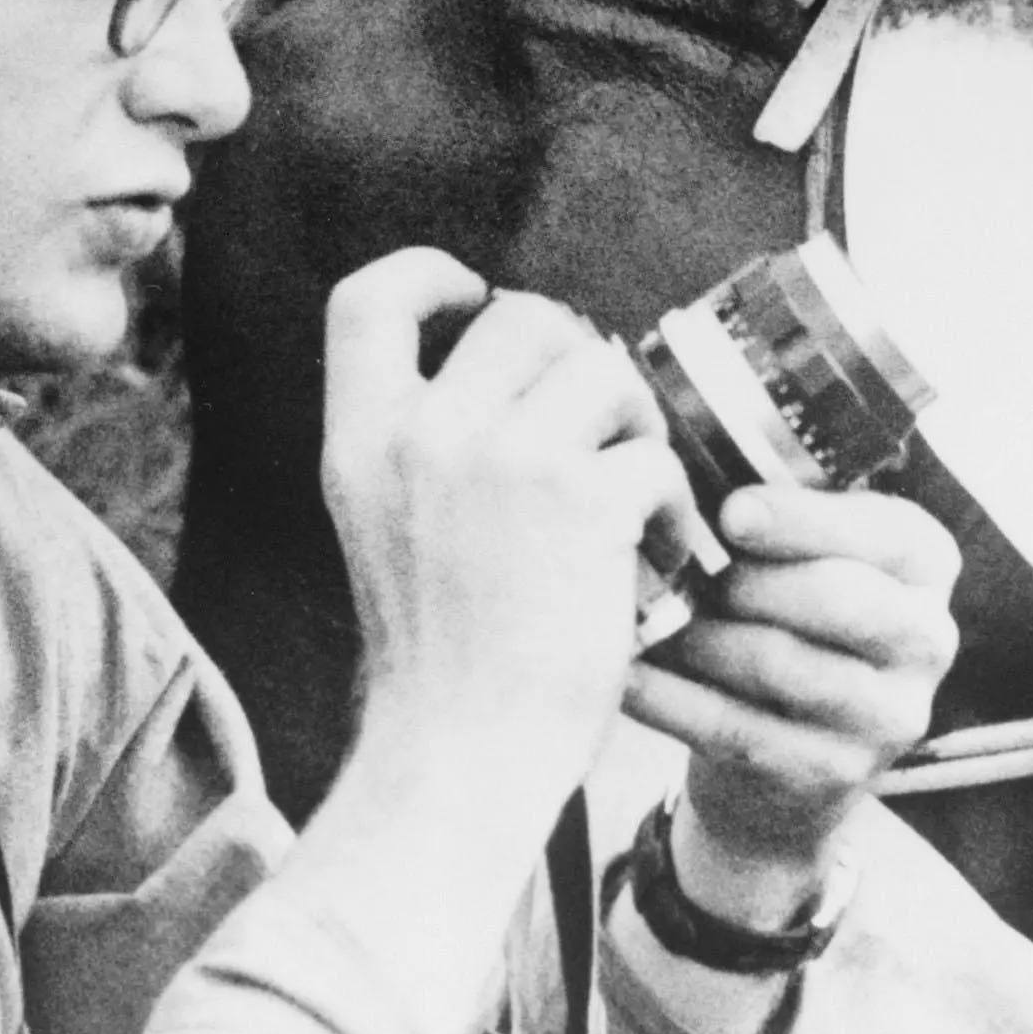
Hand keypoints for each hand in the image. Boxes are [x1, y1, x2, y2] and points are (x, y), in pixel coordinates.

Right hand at [321, 250, 699, 811]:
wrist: (458, 758)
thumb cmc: (438, 662)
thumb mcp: (383, 527)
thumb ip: (423, 443)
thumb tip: (529, 361)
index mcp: (358, 441)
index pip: (369, 298)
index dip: (431, 275)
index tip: (474, 301)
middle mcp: (420, 434)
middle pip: (519, 315)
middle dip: (577, 358)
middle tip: (598, 429)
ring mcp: (500, 462)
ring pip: (603, 369)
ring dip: (636, 426)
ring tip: (636, 499)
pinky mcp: (581, 504)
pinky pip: (654, 456)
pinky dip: (674, 508)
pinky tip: (659, 561)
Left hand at [626, 484, 959, 918]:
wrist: (780, 758)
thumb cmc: (772, 614)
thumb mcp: (794, 554)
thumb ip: (765, 505)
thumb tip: (680, 447)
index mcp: (922, 561)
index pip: (882, 531)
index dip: (803, 521)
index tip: (731, 511)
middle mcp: (927, 637)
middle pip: (840, 598)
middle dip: (746, 580)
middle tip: (672, 566)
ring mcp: (889, 715)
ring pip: (782, 663)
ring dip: (695, 637)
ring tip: (634, 613)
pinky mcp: (835, 774)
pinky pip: (737, 727)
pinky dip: (670, 698)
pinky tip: (622, 674)